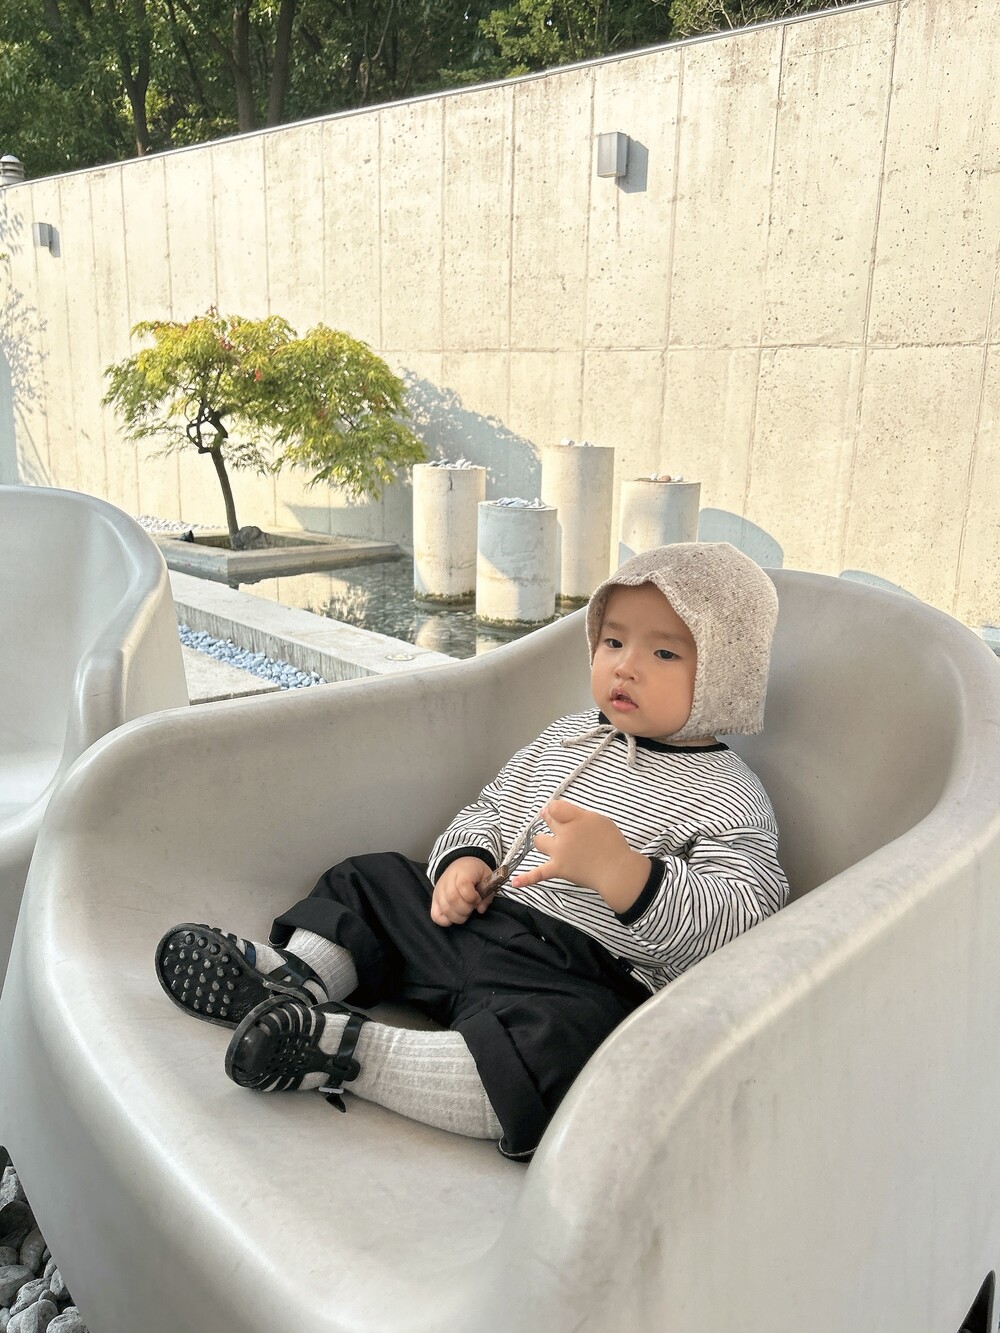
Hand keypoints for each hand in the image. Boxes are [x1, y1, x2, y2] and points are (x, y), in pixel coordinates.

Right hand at [431, 856, 493, 926]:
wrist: (460, 865)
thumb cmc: (475, 873)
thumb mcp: (487, 877)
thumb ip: (488, 894)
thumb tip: (480, 909)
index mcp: (462, 871)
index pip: (463, 886)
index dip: (473, 897)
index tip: (478, 899)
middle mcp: (447, 880)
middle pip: (453, 899)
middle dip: (466, 909)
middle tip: (472, 907)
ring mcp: (439, 890)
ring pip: (445, 908)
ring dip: (458, 916)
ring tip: (465, 912)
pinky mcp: (434, 899)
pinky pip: (435, 915)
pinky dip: (446, 920)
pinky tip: (455, 917)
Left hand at [511, 799, 650, 912]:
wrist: (616, 870)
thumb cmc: (612, 844)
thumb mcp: (599, 820)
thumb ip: (579, 815)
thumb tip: (564, 814)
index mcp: (575, 819)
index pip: (555, 807)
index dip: (557, 809)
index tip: (561, 812)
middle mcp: (564, 833)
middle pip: (548, 820)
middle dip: (551, 819)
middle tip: (559, 823)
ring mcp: (558, 852)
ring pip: (540, 841)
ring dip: (543, 840)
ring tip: (550, 843)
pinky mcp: (557, 869)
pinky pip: (538, 874)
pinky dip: (526, 879)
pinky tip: (514, 882)